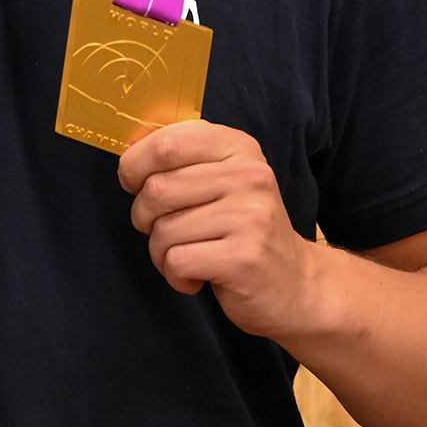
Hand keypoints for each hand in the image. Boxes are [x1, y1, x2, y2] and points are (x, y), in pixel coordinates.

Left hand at [118, 119, 319, 339]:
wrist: (295, 284)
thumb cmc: (243, 230)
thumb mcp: (223, 180)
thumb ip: (184, 159)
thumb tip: (130, 148)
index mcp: (238, 148)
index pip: (168, 142)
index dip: (135, 164)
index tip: (134, 184)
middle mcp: (248, 176)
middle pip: (157, 189)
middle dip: (143, 216)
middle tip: (163, 231)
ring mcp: (250, 217)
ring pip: (163, 230)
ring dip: (161, 252)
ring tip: (187, 256)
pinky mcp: (244, 258)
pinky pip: (177, 262)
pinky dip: (175, 276)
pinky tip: (197, 277)